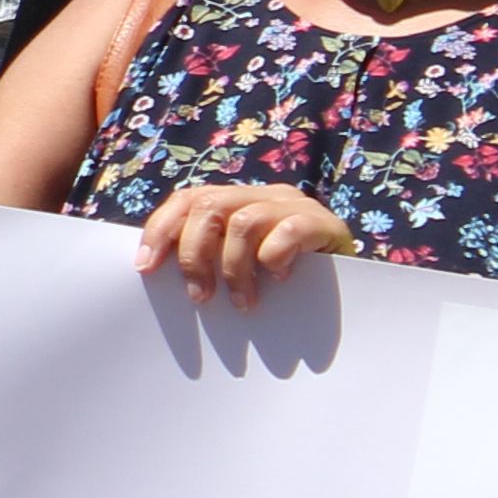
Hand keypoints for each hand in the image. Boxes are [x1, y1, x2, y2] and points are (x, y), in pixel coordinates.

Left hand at [133, 181, 358, 306]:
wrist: (352, 281)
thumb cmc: (286, 279)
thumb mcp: (242, 264)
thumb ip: (209, 259)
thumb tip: (154, 274)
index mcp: (238, 199)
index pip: (187, 200)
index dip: (161, 230)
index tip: (145, 268)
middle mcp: (263, 195)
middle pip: (209, 207)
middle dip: (194, 254)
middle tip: (199, 297)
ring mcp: (294, 204)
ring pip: (243, 222)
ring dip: (234, 268)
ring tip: (242, 303)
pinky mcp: (323, 223)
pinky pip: (289, 231)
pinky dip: (276, 258)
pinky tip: (280, 281)